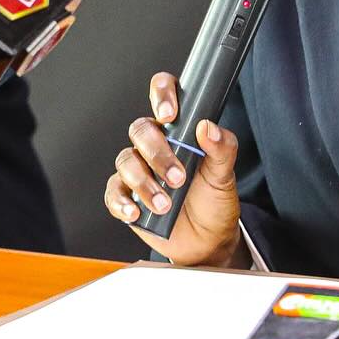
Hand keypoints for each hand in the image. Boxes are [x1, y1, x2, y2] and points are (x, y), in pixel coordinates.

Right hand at [104, 73, 248, 266]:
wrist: (207, 243)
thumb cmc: (213, 202)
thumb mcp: (224, 176)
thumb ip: (222, 149)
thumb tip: (208, 127)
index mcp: (178, 131)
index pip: (164, 96)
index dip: (162, 95)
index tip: (169, 114)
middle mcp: (154, 145)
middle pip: (140, 130)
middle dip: (157, 153)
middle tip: (178, 178)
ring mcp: (138, 170)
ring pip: (126, 161)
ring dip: (144, 183)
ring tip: (165, 205)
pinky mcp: (126, 196)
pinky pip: (113, 192)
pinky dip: (122, 202)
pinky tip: (136, 212)